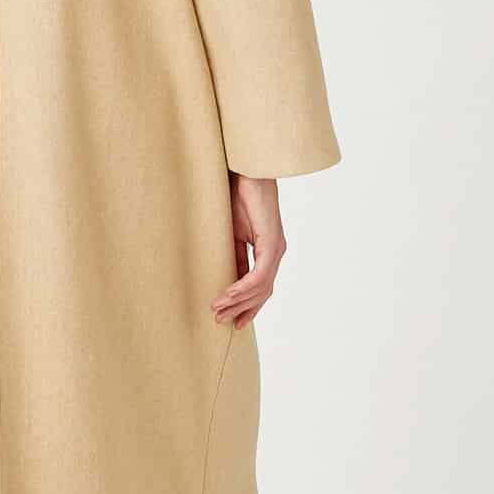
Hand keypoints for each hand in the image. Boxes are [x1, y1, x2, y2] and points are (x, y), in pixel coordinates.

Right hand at [211, 174, 285, 328]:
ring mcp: (276, 249)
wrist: (246, 172)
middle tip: (219, 320)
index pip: (261, 287)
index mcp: (268, 251)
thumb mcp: (232, 234)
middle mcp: (276, 253)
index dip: (247, 306)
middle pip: (262, 293)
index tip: (231, 320)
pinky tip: (228, 294)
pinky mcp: (272, 243)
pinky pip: (259, 274)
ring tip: (217, 309)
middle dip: (240, 309)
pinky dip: (242, 287)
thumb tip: (228, 279)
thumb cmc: (238, 196)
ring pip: (261, 288)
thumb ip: (235, 256)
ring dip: (238, 301)